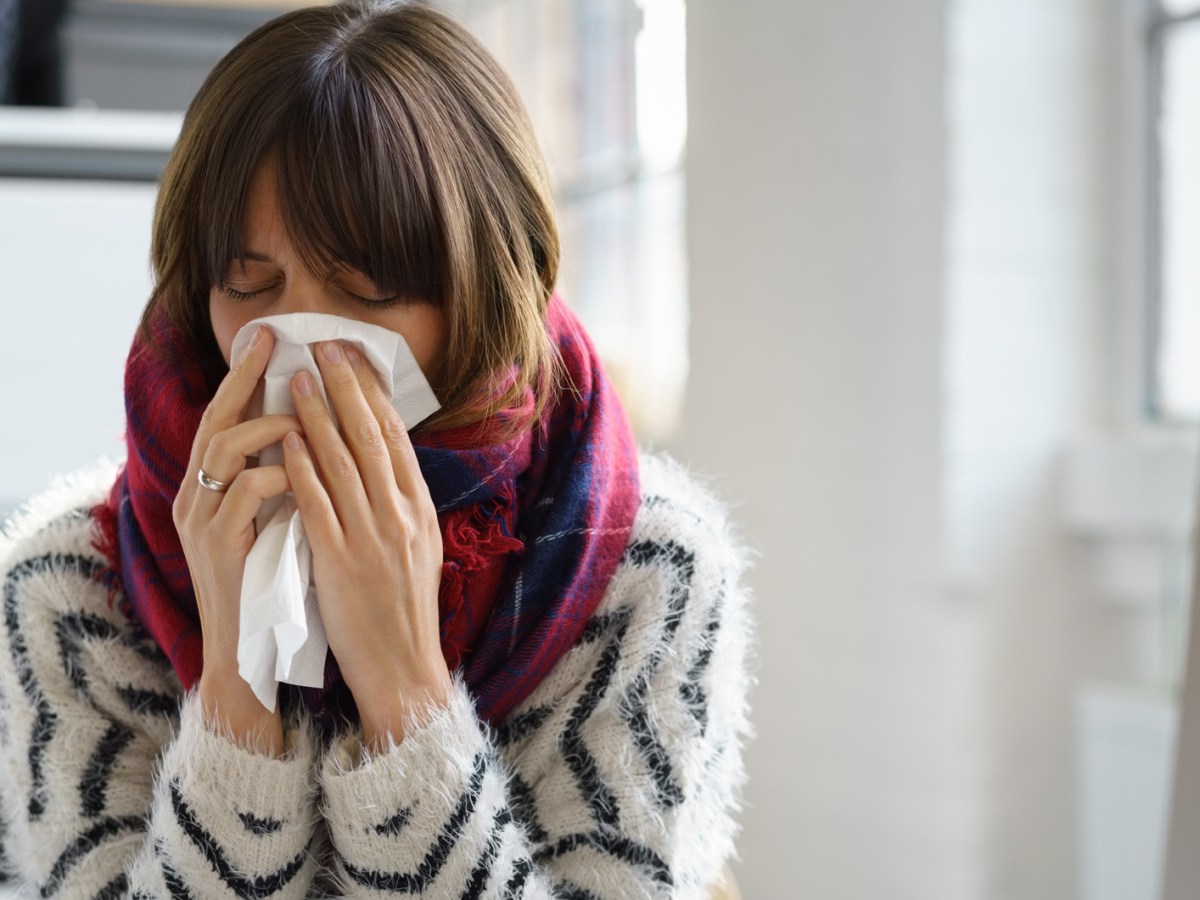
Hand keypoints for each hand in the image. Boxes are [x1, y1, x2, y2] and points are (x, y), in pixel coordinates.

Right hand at [173, 326, 299, 753]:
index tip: (273, 338)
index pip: (227, 419)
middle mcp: (197, 499)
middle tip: (271, 340)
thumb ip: (285, 481)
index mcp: (213, 491)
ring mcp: (202, 522)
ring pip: (223, 451)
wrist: (253, 655)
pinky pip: (244, 494)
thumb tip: (317, 431)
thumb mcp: (278, 523)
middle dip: (244, 377)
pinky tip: (302, 474)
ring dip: (267, 427)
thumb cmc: (275, 586)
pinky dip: (277, 476)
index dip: (247, 377)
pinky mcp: (217, 549)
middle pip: (215, 421)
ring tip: (302, 415)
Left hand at [283, 341, 450, 747]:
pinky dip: (301, 467)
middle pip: (371, 436)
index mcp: (421, 508)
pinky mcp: (340, 560)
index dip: (374, 393)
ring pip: (343, 461)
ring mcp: (372, 535)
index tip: (355, 359)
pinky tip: (285, 440)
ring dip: (318, 414)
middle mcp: (401, 514)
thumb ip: (402, 505)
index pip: (396, 438)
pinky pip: (317, 504)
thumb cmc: (404, 612)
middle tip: (326, 347)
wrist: (405, 668)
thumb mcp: (419, 549)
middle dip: (346, 386)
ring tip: (297, 378)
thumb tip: (384, 463)